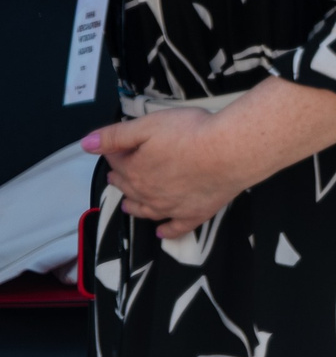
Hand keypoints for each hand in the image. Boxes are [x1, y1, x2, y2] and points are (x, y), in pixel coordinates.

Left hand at [87, 110, 250, 239]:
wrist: (229, 152)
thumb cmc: (190, 133)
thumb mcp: (149, 124)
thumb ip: (115, 135)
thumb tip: (85, 145)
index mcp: (134, 170)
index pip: (117, 162)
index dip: (115, 154)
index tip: (116, 148)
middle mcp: (147, 193)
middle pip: (129, 187)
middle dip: (122, 181)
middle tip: (118, 176)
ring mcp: (171, 206)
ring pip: (146, 210)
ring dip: (136, 208)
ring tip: (129, 206)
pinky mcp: (194, 214)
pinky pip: (176, 227)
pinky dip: (167, 231)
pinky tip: (162, 233)